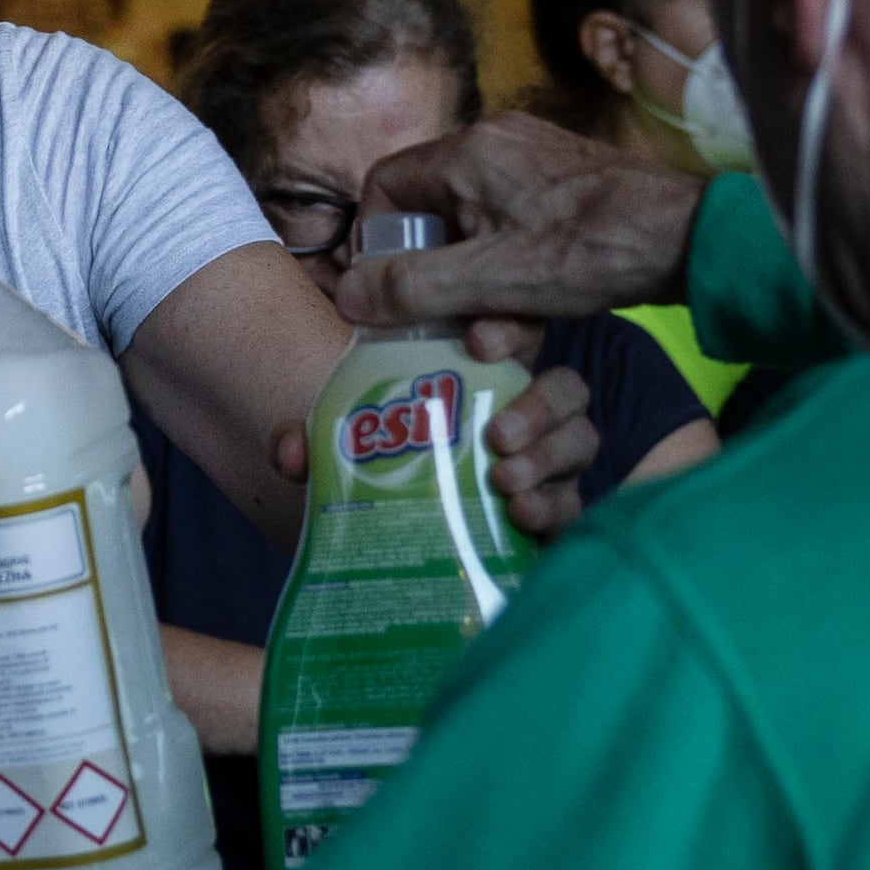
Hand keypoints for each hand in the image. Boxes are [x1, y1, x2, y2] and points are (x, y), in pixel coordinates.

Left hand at [273, 356, 598, 541]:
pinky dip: (556, 510)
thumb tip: (289, 451)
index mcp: (482, 378)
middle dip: (541, 406)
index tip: (478, 340)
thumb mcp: (341, 452)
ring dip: (549, 459)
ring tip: (506, 483)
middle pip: (567, 391)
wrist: (393, 540)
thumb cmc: (382, 474)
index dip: (512, 329)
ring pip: (579, 445)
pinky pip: (576, 507)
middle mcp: (527, 416)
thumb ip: (312, 443)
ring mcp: (548, 466)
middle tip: (497, 435)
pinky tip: (525, 518)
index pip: (517, 336)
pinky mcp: (555, 516)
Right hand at [339, 113, 707, 329]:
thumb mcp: (493, 281)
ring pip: (476, 234)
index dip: (377, 241)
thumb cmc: (594, 251)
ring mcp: (534, 165)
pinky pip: (514, 234)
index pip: (385, 185)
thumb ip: (414, 287)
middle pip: (432, 216)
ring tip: (505, 334)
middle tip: (450, 324)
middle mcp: (496, 145)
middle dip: (438, 281)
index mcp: (468, 152)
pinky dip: (515, 279)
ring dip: (481, 292)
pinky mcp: (564, 189)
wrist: (692, 240)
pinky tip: (538, 317)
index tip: (390, 291)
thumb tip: (348, 295)